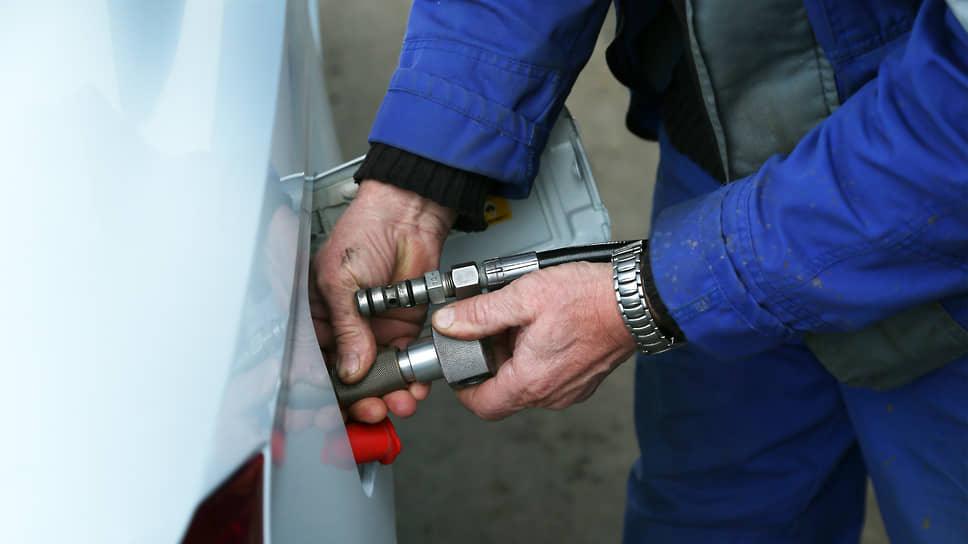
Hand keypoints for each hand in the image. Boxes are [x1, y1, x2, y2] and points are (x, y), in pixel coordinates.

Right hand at [310, 179, 455, 421]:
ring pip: (379, 375)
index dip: (323, 390)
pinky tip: (415, 386)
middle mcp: (345, 329)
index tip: (331, 412)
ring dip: (389, 393)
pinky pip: (406, 362)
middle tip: (372, 410)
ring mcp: (374, 331)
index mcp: (317, 317)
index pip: (315, 364)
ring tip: (398, 402)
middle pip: (348, 378)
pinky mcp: (403, 329)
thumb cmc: (363, 234)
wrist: (407, 217)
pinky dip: (412, 377)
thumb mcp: (341, 280)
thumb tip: (351, 367)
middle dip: (361, 399)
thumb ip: (347, 326)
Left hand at [431, 262, 636, 419]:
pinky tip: (542, 328)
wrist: (636, 300)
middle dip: (490, 363)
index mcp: (530, 380)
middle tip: (490, 332)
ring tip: (520, 323)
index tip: (457, 367)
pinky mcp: (583, 381)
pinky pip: (549, 377)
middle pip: (503, 393)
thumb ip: (480, 313)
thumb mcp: (524, 296)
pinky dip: (537, 358)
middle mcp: (550, 394)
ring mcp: (569, 390)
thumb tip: (449, 323)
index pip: (482, 406)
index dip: (462, 389)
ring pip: (527, 384)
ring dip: (515, 359)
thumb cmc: (589, 298)